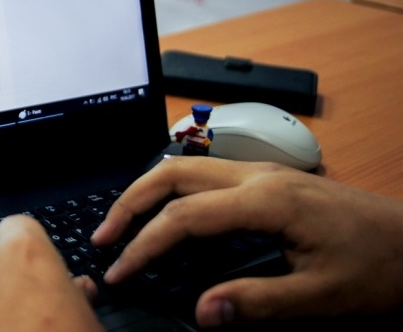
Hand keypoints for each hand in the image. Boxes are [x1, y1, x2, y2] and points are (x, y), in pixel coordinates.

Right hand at [92, 155, 402, 326]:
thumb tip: (204, 312)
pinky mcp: (268, 179)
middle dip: (130, 202)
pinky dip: (172, 190)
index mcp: (268, 199)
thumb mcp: (324, 296)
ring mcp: (262, 172)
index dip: (145, 245)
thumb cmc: (382, 264)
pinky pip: (205, 173)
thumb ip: (260, 302)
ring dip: (148, 191)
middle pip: (172, 173)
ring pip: (185, 166)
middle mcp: (258, 175)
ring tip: (123, 223)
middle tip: (103, 237)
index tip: (121, 271)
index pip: (184, 215)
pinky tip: (167, 213)